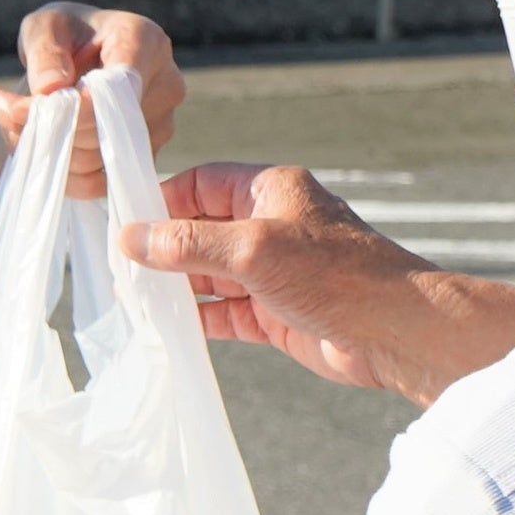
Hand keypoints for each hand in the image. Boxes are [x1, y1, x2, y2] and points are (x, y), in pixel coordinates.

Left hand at [0, 3, 183, 197]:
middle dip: (51, 126)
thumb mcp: (44, 28)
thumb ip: (43, 49)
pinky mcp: (144, 160)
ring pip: (99, 160)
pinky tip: (43, 148)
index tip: (29, 105)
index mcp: (144, 41)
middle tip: (6, 112)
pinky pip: (98, 184)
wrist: (76, 66)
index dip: (75, 107)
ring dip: (51, 150)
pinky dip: (61, 174)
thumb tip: (51, 88)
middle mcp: (165, 85)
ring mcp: (160, 127)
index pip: (118, 87)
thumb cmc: (63, 38)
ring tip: (21, 125)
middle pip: (106, 128)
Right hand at [123, 161, 514, 402]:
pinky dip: (197, 318)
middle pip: (201, 229)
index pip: (202, 183)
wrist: (395, 332)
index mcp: (270, 190)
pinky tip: (166, 327)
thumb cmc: (337, 275)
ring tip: (133, 298)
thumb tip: (133, 239)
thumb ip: (189, 244)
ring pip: (209, 273)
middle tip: (119, 266)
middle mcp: (270, 226)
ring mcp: (272, 272)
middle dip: (163, 247)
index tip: (123, 220)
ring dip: (176, 286)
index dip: (162, 199)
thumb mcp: (253, 249)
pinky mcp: (275, 314)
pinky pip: (224, 312)